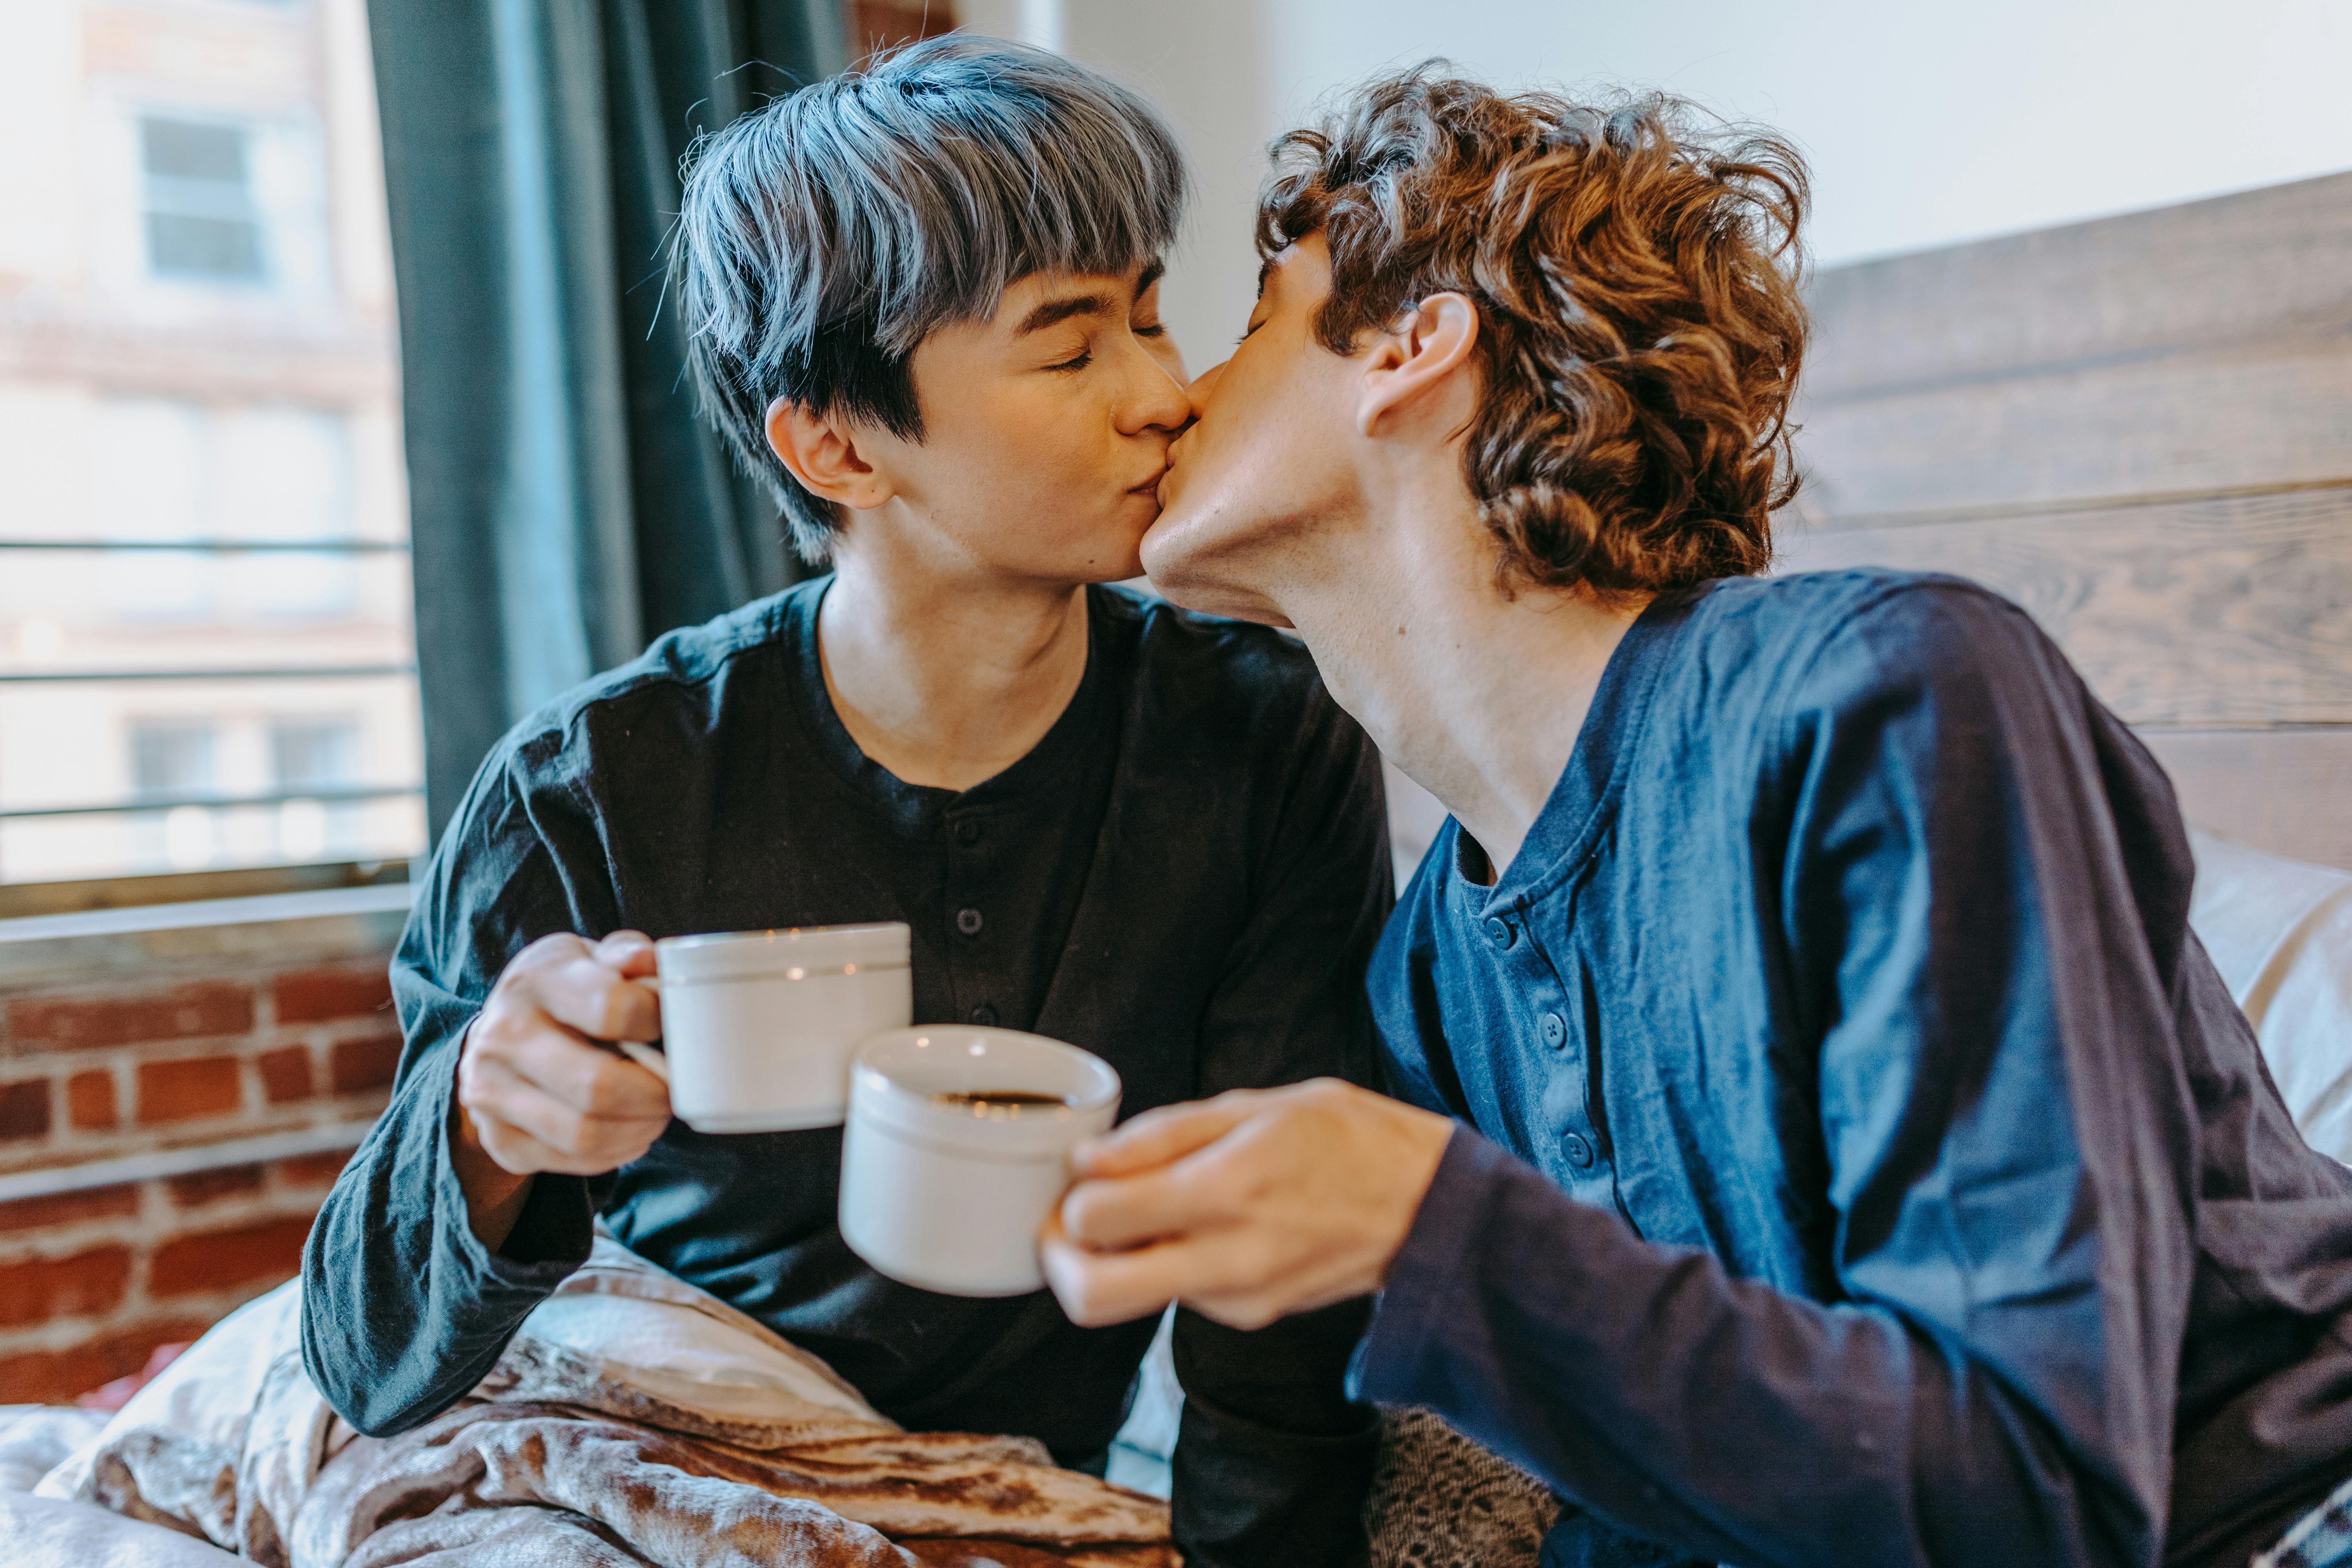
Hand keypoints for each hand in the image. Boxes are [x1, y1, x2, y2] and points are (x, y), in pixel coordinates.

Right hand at [450, 931, 670, 1247]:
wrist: (502, 1033)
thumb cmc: (567, 992)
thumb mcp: (592, 958)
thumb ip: (627, 954)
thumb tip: (647, 962)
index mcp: (534, 980)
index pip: (612, 1008)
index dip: (658, 1022)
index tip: (670, 1028)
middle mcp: (502, 1036)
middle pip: (599, 1086)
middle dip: (655, 1095)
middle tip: (675, 1089)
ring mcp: (491, 1092)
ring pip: (586, 1135)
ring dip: (641, 1129)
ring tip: (657, 1112)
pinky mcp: (499, 1139)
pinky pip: (573, 1162)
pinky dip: (617, 1153)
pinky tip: (629, 1130)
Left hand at [1041, 1079, 1454, 1330]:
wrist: (1428, 1206)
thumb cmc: (1347, 1139)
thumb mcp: (1256, 1105)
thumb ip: (1163, 1135)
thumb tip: (1087, 1162)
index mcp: (1225, 1192)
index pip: (1095, 1221)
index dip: (1070, 1198)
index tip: (1080, 1176)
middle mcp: (1226, 1260)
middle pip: (1093, 1298)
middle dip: (1062, 1261)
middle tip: (1073, 1221)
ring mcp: (1238, 1299)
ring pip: (1133, 1297)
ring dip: (1121, 1259)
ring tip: (1154, 1207)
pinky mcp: (1251, 1315)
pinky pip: (1179, 1295)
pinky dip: (1169, 1263)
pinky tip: (1204, 1225)